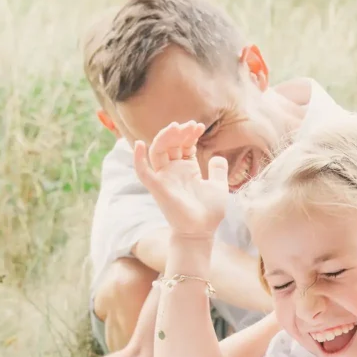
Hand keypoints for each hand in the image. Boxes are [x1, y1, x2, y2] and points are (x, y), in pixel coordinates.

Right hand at [132, 121, 228, 238]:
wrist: (201, 231)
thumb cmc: (209, 212)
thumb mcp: (219, 186)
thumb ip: (218, 170)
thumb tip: (217, 156)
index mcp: (187, 168)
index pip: (183, 144)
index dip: (190, 133)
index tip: (200, 126)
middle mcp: (173, 170)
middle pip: (170, 143)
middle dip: (179, 132)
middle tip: (190, 125)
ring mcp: (164, 178)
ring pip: (157, 151)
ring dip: (164, 137)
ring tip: (176, 128)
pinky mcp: (157, 188)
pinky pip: (143, 171)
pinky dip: (138, 158)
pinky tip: (140, 144)